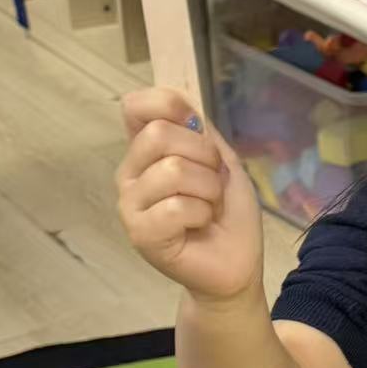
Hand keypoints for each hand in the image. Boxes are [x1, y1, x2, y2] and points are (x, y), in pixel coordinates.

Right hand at [117, 88, 262, 299]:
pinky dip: (202, 214)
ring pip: (173, 170)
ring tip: (208, 207)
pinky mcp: (139, 233)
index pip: (136, 105)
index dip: (170, 106)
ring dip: (208, 189)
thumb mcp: (222, 161)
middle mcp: (130, 172)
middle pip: (158, 133)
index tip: (197, 129)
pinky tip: (199, 226)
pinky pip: (176, 206)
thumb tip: (183, 108)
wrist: (236, 262)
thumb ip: (201, 132)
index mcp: (146, 150)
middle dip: (204, 156)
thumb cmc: (227, 213)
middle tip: (212, 183)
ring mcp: (130, 203)